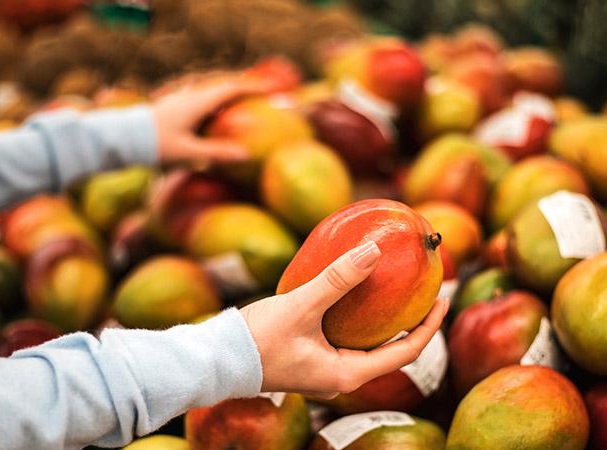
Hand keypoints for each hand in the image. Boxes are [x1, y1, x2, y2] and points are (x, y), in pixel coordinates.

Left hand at [150, 72, 274, 163]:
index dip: (253, 87)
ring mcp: (181, 100)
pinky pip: (202, 102)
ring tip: (244, 105)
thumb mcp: (188, 153)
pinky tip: (217, 117)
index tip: (272, 88)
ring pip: (211, 94)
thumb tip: (245, 155)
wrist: (122, 139)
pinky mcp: (174, 108)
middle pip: (223, 88)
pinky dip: (216, 105)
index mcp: (197, 102)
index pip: (231, 89)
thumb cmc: (155, 146)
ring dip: (229, 97)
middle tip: (263, 93)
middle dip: (244, 89)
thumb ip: (216, 153)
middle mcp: (190, 96)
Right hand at [240, 241, 449, 397]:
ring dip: (382, 318)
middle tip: (421, 290)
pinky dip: (356, 318)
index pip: (405, 352)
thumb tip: (375, 251)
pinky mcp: (308, 358)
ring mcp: (323, 369)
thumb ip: (337, 279)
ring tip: (392, 288)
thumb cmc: (256, 340)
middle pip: (389, 350)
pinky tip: (352, 294)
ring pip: (366, 344)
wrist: (216, 360)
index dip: (429, 325)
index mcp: (346, 374)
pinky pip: (344, 338)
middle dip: (409, 320)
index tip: (443, 298)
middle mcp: (339, 376)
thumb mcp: (300, 306)